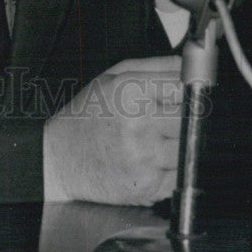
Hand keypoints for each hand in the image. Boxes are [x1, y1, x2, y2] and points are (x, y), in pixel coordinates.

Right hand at [43, 56, 182, 204]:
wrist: (59, 158)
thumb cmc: (86, 115)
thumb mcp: (111, 77)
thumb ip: (154, 67)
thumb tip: (187, 65)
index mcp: (131, 91)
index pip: (183, 86)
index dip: (188, 90)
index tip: (185, 94)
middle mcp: (140, 123)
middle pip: (192, 117)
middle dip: (185, 117)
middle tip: (168, 119)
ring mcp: (145, 157)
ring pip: (189, 146)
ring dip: (179, 143)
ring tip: (154, 141)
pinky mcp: (149, 186)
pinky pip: (181, 175)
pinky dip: (172, 168)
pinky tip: (150, 161)